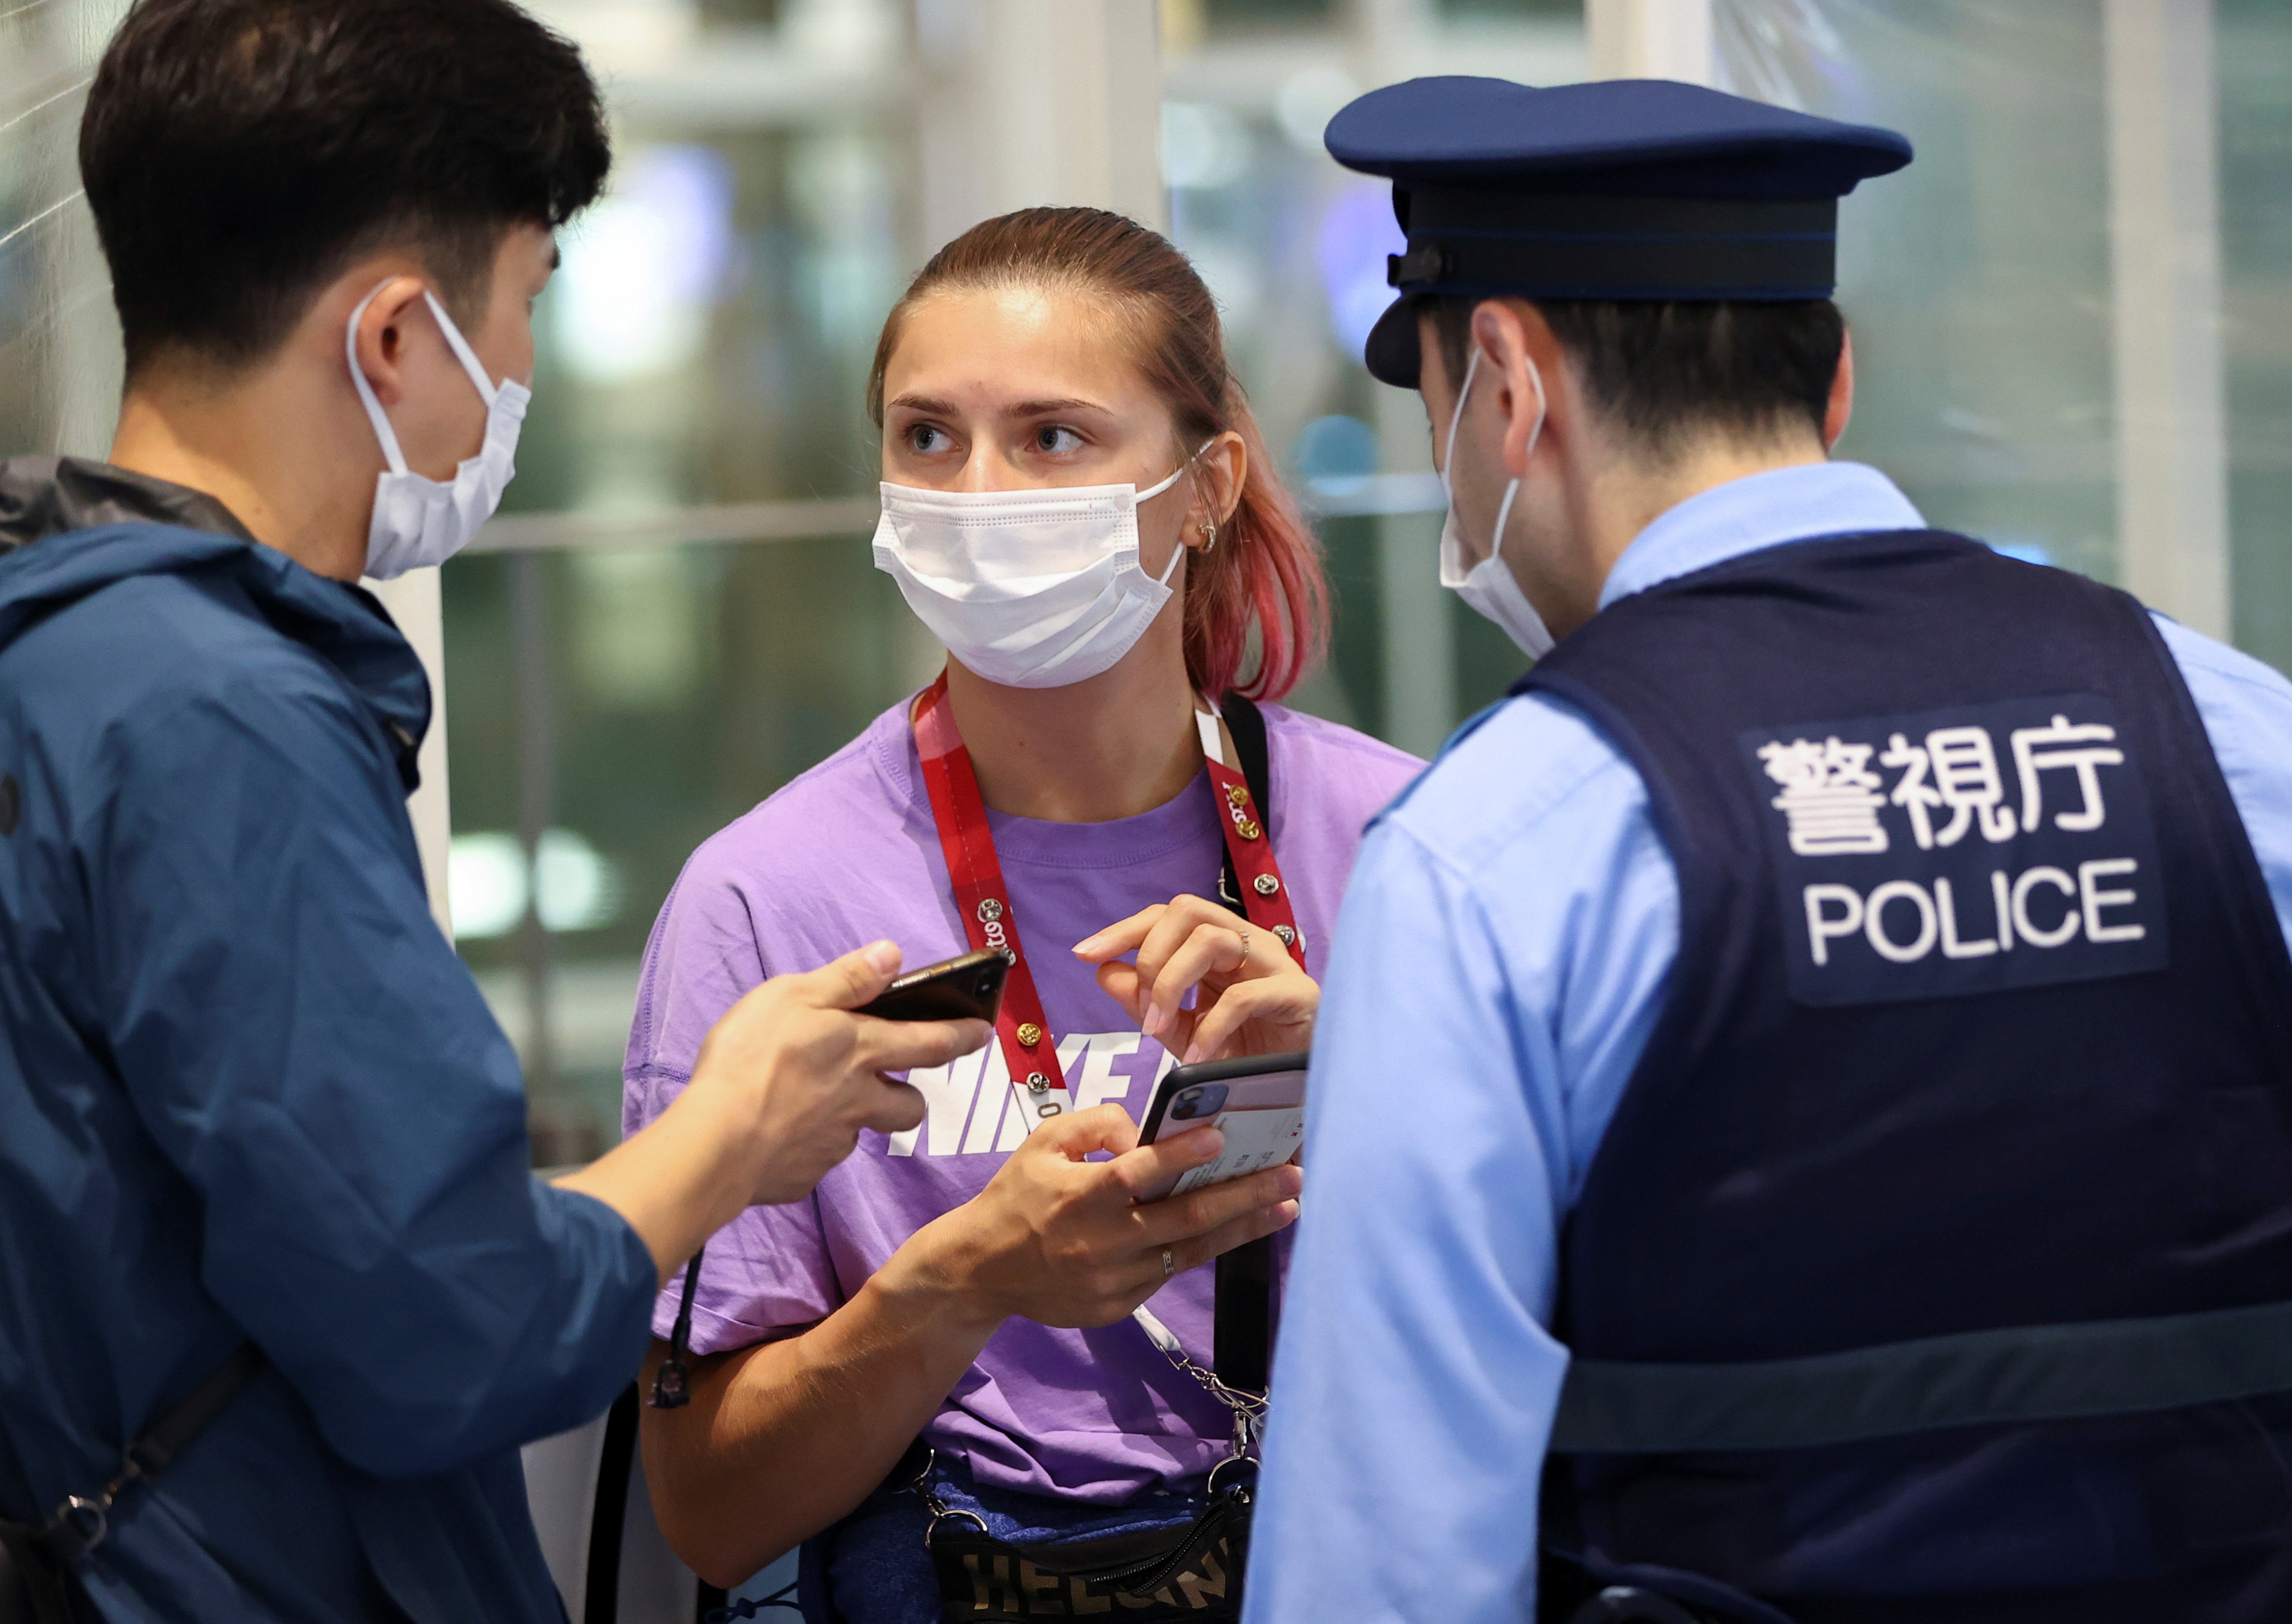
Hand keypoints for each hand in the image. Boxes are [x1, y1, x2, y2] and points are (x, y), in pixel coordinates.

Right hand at [690, 941, 990, 1206]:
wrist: (716, 1142)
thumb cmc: (752, 1059)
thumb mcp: (795, 996)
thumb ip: (847, 978)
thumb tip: (893, 955)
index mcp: (862, 1050)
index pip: (931, 1042)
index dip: (962, 1036)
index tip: (983, 1034)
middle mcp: (860, 1101)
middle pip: (909, 1106)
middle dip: (910, 1096)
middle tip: (890, 1086)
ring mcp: (834, 1144)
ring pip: (861, 1133)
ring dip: (854, 1120)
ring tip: (815, 1105)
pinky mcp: (804, 1176)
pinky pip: (814, 1159)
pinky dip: (802, 1147)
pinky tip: (774, 1134)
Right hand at [895, 1105, 1301, 1331]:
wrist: (982, 1270)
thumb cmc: (1018, 1195)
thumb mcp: (1044, 1142)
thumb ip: (1097, 1125)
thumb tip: (1148, 1135)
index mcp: (1080, 1196)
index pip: (1137, 1173)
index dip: (1180, 1155)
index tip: (1221, 1137)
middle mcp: (1102, 1241)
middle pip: (1185, 1218)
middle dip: (1245, 1195)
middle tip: (1292, 1174)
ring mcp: (1114, 1279)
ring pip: (1191, 1251)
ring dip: (1244, 1227)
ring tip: (1287, 1206)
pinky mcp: (1120, 1305)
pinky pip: (1170, 1271)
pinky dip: (1205, 1249)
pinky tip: (1238, 1228)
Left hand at [1074, 894, 1318, 1062]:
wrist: (1297, 1094)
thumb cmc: (1245, 1056)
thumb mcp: (1182, 1030)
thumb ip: (1145, 1001)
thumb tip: (1105, 970)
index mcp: (1220, 944)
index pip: (1167, 914)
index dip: (1124, 930)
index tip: (1084, 955)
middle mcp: (1248, 942)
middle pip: (1188, 910)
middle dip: (1150, 955)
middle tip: (1141, 1012)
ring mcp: (1275, 964)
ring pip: (1212, 940)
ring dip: (1171, 984)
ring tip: (1159, 1030)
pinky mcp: (1298, 995)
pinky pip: (1243, 996)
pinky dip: (1209, 1027)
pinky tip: (1194, 1056)